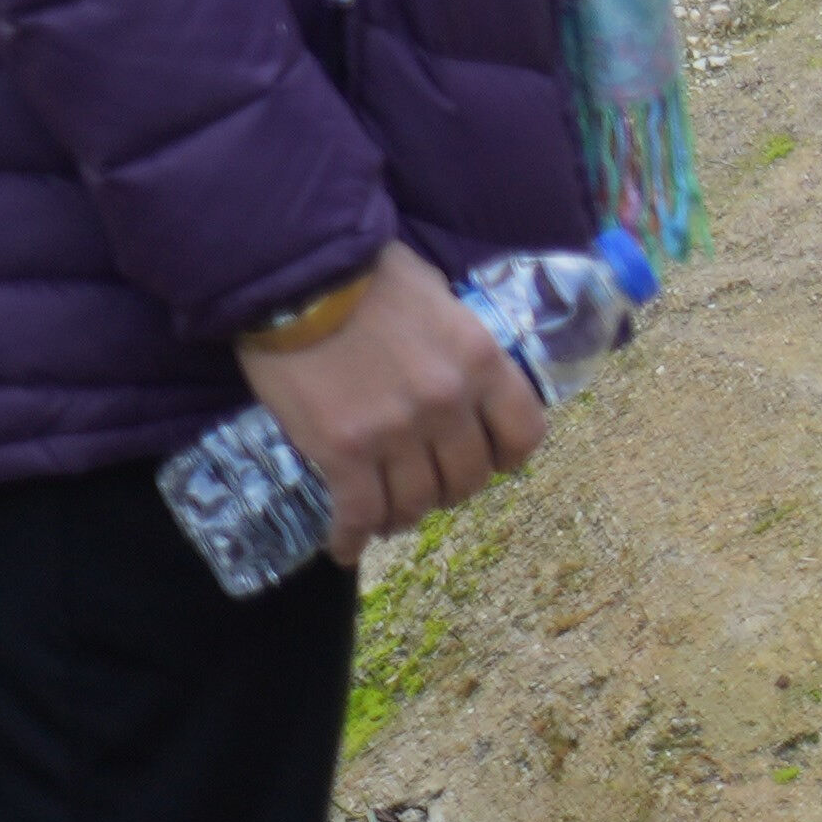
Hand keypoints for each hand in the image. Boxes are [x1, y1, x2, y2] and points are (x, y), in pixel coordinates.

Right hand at [232, 249, 548, 565]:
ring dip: (404, 515)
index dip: (507, 457)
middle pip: (469, 478)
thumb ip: (462, 350)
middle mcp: (448, 404)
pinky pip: (358, 513)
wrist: (297, 276)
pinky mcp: (342, 451)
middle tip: (427, 485)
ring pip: (417, 503)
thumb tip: (467, 382)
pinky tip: (345, 546)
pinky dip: (352, 538)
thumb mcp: (444, 301)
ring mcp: (396, 432)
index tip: (490, 461)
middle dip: (450, 488)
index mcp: (482, 362)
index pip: (524, 434)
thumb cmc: (369, 276)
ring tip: (388, 513)